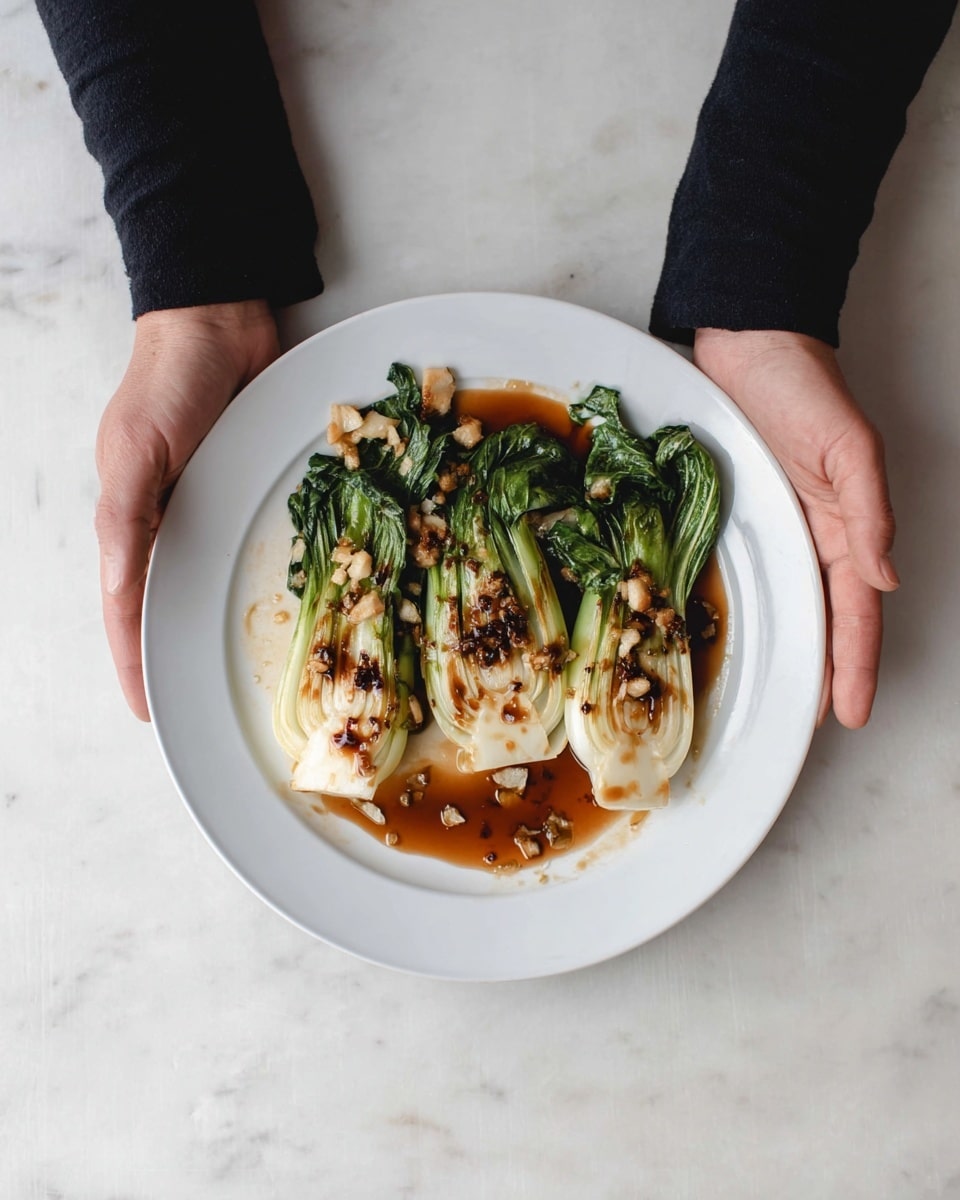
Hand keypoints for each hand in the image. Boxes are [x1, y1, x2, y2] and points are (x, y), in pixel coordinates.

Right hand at [95, 300, 280, 719]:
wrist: (219, 320)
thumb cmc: (167, 380)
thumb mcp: (135, 449)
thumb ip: (125, 517)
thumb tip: (116, 590)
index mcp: (131, 518)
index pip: (126, 605)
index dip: (135, 659)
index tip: (149, 711)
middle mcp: (170, 519)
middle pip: (168, 601)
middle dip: (177, 652)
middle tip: (200, 705)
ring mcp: (211, 504)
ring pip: (210, 577)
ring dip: (216, 620)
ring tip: (236, 673)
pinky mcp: (247, 485)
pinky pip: (251, 540)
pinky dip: (256, 573)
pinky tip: (279, 599)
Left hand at [693, 329, 897, 728]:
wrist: (747, 343)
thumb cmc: (802, 384)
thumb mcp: (849, 447)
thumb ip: (870, 512)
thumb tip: (885, 579)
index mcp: (845, 525)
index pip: (856, 610)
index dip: (855, 662)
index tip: (852, 713)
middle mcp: (811, 534)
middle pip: (824, 618)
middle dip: (826, 673)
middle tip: (816, 724)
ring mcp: (773, 527)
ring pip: (787, 603)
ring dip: (789, 650)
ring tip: (781, 699)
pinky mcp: (736, 513)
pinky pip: (747, 571)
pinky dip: (751, 608)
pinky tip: (738, 634)